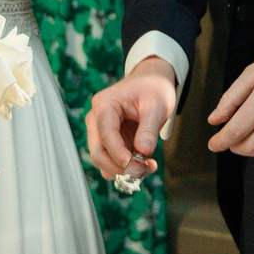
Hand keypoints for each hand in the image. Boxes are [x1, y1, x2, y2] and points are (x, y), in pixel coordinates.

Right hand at [88, 57, 179, 179]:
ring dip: (123, 170)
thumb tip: (143, 152)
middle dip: (120, 166)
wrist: (152, 83)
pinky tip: (145, 164)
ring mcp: (100, 131)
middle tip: (144, 170)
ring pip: (102, 160)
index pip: (105, 133)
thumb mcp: (157, 105)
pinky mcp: (108, 141)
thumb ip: (148, 129)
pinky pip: (111, 160)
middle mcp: (96, 118)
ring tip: (149, 167)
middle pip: (98, 152)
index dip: (117, 153)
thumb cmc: (153, 89)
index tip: (134, 166)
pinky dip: (125, 168)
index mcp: (104, 104)